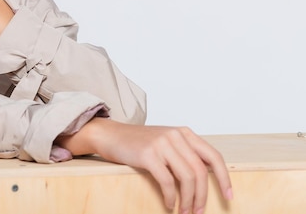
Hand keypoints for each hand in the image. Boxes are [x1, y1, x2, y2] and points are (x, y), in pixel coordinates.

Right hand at [56, 118, 232, 213]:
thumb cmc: (137, 143)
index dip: (224, 178)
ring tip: (184, 212)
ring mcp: (161, 144)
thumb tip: (205, 177)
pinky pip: (167, 182)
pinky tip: (169, 205)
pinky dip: (171, 197)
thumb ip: (184, 152)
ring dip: (188, 200)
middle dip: (203, 196)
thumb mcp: (165, 141)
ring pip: (186, 178)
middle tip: (198, 212)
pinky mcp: (148, 154)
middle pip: (200, 171)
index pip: (213, 156)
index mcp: (184, 133)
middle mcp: (175, 136)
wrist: (110, 135)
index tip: (229, 196)